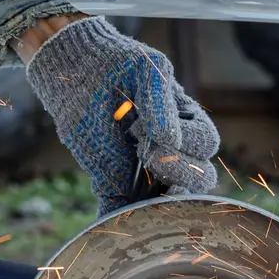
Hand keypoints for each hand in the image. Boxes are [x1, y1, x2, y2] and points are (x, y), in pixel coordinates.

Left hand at [23, 16, 218, 215]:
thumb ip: (159, 103)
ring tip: (134, 168)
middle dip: (177, 169)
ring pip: (176, 198)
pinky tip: (115, 213)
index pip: (208, 144)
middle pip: (203, 177)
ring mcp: (148, 170)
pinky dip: (123, 216)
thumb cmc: (112, 63)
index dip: (184, 142)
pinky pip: (128, 209)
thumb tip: (170, 141)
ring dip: (159, 192)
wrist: (70, 67)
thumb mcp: (142, 72)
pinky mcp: (118, 185)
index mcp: (186, 121)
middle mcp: (174, 148)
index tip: (145, 129)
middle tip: (144, 153)